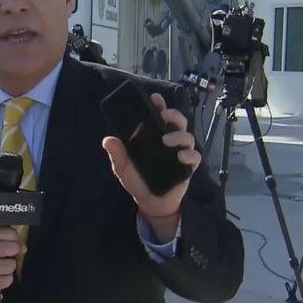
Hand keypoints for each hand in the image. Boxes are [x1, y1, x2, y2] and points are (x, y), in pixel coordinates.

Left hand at [102, 92, 200, 237]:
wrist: (152, 204)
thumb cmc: (139, 182)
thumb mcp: (123, 169)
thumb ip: (117, 155)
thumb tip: (107, 140)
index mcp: (155, 137)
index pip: (159, 116)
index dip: (159, 105)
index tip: (155, 98)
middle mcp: (170, 141)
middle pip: (178, 121)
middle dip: (173, 114)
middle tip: (164, 115)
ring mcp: (181, 153)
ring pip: (188, 136)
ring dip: (179, 135)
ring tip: (167, 140)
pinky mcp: (188, 167)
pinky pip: (195, 157)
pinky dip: (190, 154)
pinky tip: (181, 156)